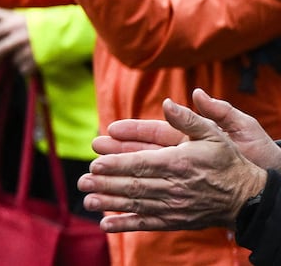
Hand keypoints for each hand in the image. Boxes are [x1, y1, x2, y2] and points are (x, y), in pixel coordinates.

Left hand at [81, 91, 270, 231]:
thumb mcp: (213, 134)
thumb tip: (168, 102)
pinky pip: (147, 223)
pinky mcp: (175, 220)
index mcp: (179, 163)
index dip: (117, 164)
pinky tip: (106, 224)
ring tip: (87, 199)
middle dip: (106, 183)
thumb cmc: (226, 161)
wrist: (246, 197)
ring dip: (110, 203)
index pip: (142, 164)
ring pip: (137, 204)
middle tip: (82, 180)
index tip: (96, 163)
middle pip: (134, 185)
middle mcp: (174, 186)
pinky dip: (125, 224)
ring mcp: (174, 206)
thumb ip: (188, 119)